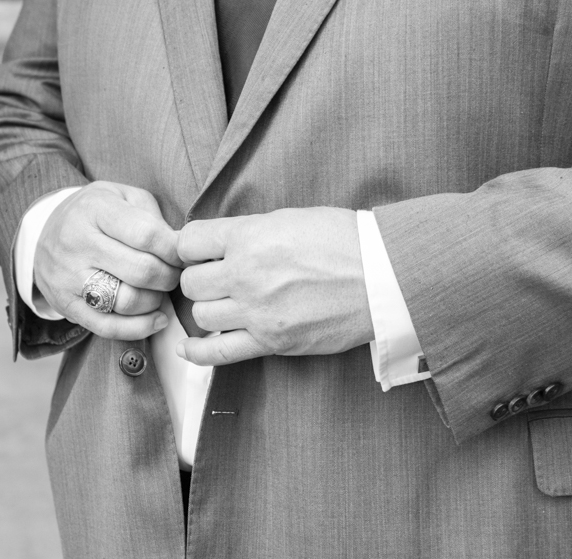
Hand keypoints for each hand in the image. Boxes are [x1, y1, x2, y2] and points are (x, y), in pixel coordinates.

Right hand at [34, 181, 179, 340]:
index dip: (175, 249)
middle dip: (170, 276)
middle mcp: (77, 243)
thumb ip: (152, 216)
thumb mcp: (121, 195)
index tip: (184, 254)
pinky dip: (139, 328)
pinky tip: (156, 319)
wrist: (43, 232)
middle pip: (141, 271)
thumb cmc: (95, 213)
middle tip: (176, 274)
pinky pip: (107, 327)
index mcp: (95, 210)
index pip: (147, 235)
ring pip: (126, 301)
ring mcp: (68, 276)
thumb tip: (181, 248)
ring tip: (160, 291)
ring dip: (156, 301)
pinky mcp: (65, 304)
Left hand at [174, 207, 373, 365]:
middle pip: (190, 283)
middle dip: (200, 279)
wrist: (383, 276)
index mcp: (248, 236)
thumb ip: (247, 231)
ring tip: (225, 304)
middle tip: (216, 279)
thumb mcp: (288, 218)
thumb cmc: (342, 241)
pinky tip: (190, 349)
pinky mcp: (272, 341)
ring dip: (208, 310)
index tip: (201, 252)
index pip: (188, 241)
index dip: (191, 246)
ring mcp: (257, 311)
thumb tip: (218, 243)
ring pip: (201, 316)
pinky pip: (219, 353)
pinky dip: (198, 353)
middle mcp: (246, 274)